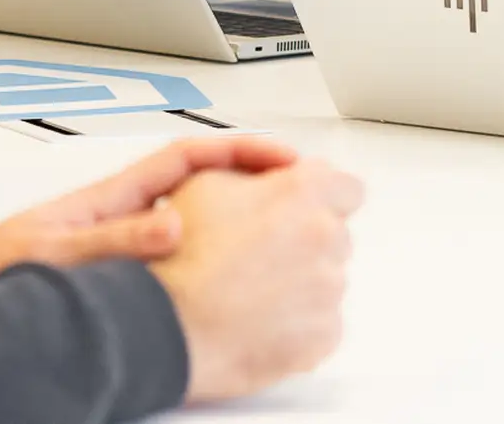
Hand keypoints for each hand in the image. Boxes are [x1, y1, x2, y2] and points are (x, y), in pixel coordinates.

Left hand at [0, 136, 301, 283]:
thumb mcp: (53, 249)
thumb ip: (114, 237)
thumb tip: (173, 226)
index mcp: (115, 196)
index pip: (192, 156)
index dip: (244, 152)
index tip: (286, 159)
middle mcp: (125, 217)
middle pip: (207, 186)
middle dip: (258, 184)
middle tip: (304, 193)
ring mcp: (125, 246)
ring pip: (200, 225)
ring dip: (241, 224)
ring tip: (284, 234)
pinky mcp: (120, 282)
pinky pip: (183, 265)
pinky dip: (215, 268)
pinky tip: (234, 289)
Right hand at [150, 158, 364, 402]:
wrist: (157, 325)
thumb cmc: (174, 256)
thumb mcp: (205, 182)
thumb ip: (257, 169)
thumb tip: (280, 174)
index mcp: (305, 191)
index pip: (347, 188)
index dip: (319, 201)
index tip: (297, 214)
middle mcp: (326, 235)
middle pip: (335, 236)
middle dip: (306, 243)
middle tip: (260, 258)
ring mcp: (328, 288)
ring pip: (328, 281)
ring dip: (301, 285)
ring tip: (250, 295)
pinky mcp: (322, 335)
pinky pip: (322, 325)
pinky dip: (299, 326)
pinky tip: (258, 324)